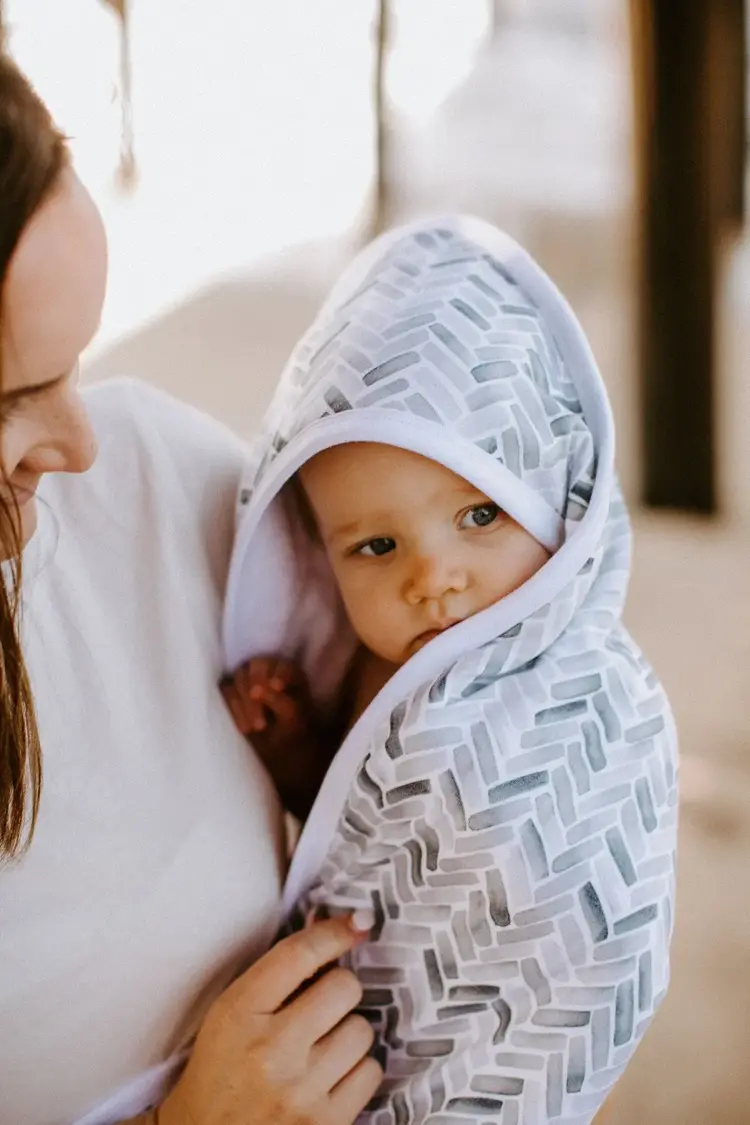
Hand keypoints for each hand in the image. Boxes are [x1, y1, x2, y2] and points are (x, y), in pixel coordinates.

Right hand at [159, 912, 380, 1124]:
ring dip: (347, 1034)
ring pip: (362, 1030)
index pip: (298, 955)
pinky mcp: (326, 1124)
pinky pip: (370, 1072)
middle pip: (344, 987)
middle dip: (337, 991)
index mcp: (239, 1014)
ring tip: (320, 1049)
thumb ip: (275, 977)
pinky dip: (355, 1071)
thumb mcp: (229, 1016)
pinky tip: (330, 1078)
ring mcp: (302, 1091)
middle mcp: (272, 1050)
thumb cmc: (219, 1073)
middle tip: (320, 1008)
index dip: (334, 932)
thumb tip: (338, 931)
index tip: (356, 924)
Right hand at [220, 656, 314, 746]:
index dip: (280, 674)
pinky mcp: (231, 690)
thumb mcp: (292, 718)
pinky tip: (245, 728)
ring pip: (239, 676)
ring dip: (246, 702)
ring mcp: (247, 677)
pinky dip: (234, 709)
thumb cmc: (292, 729)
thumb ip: (279, 701)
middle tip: (260, 707)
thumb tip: (257, 691)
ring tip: (256, 728)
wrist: (278, 747)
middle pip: (257, 664)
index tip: (278, 687)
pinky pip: (227, 690)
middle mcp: (268, 669)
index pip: (283, 665)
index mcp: (289, 671)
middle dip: (257, 686)